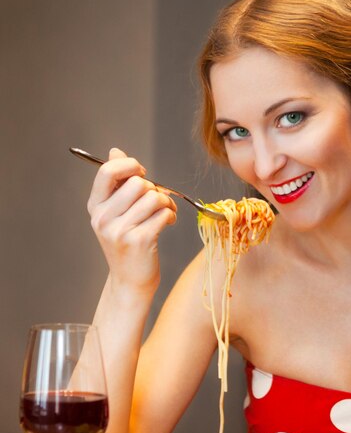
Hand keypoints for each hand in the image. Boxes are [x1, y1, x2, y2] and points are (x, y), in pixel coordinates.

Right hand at [87, 148, 176, 293]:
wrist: (130, 281)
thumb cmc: (127, 243)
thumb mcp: (115, 213)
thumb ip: (116, 183)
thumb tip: (115, 151)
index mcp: (95, 206)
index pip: (107, 171)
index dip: (130, 166)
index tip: (141, 174)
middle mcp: (103, 218)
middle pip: (138, 183)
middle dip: (155, 189)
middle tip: (159, 201)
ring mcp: (120, 231)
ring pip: (154, 197)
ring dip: (167, 202)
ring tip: (167, 212)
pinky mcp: (140, 241)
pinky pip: (164, 213)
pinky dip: (171, 215)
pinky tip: (169, 222)